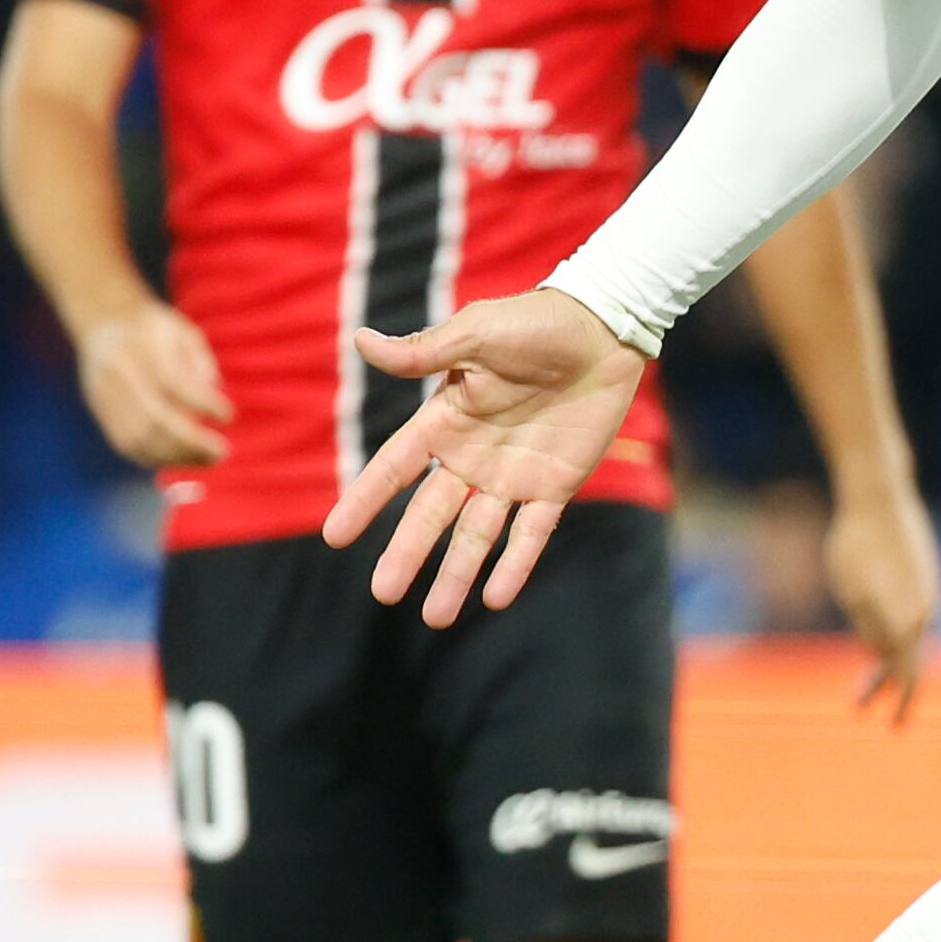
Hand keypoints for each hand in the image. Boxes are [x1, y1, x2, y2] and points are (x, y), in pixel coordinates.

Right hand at [75, 301, 231, 469]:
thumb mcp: (179, 327)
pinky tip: (181, 459)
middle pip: (153, 418)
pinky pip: (127, 446)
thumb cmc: (150, 327)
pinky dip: (157, 459)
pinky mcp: (100, 413)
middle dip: (191, 442)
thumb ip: (198, 357)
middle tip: (222, 451)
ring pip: (138, 439)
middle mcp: (117, 372)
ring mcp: (104, 396)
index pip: (172, 381)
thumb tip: (213, 389)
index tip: (229, 416)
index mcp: (138, 344)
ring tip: (206, 459)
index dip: (202, 403)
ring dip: (176, 456)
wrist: (101, 323)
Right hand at [327, 287, 644, 625]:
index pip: (395, 468)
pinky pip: (532, 534)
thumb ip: (423, 352)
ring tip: (436, 618)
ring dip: (456, 575)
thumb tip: (360, 341)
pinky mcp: (556, 486)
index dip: (366, 500)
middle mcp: (473, 457)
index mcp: (446, 420)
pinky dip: (516, 566)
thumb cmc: (536, 323)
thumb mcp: (475, 333)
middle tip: (383, 594)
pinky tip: (496, 599)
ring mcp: (514, 476)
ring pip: (477, 536)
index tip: (335, 536)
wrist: (604, 328)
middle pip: (431, 515)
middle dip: (407, 554)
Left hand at [824, 471, 940, 723]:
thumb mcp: (852, 595)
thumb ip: (870, 630)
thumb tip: (884, 654)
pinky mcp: (925, 578)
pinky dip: (896, 636)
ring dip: (887, 662)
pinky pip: (912, 618)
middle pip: (910, 661)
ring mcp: (929, 593)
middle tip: (871, 712)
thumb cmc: (855, 545)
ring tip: (865, 684)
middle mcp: (926, 610)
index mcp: (909, 620)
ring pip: (910, 639)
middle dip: (889, 689)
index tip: (892, 725)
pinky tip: (876, 640)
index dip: (901, 702)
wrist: (879, 496)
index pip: (909, 674)